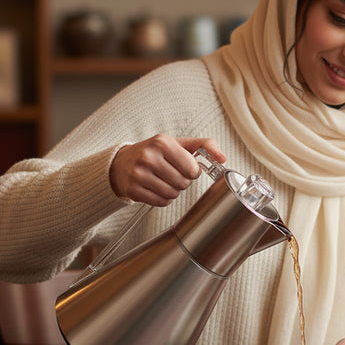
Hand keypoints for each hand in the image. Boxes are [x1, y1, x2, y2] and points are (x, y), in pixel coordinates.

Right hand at [110, 134, 225, 205]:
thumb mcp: (178, 143)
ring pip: (173, 194)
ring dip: (174, 191)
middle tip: (173, 174)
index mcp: (162, 142)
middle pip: (183, 183)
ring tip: (164, 180)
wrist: (121, 162)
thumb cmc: (154, 152)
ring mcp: (139, 173)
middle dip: (183, 181)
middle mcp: (148, 156)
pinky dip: (163, 198)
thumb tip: (222, 158)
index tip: (186, 168)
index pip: (192, 168)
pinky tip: (156, 188)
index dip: (192, 171)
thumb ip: (204, 146)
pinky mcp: (133, 189)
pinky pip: (161, 202)